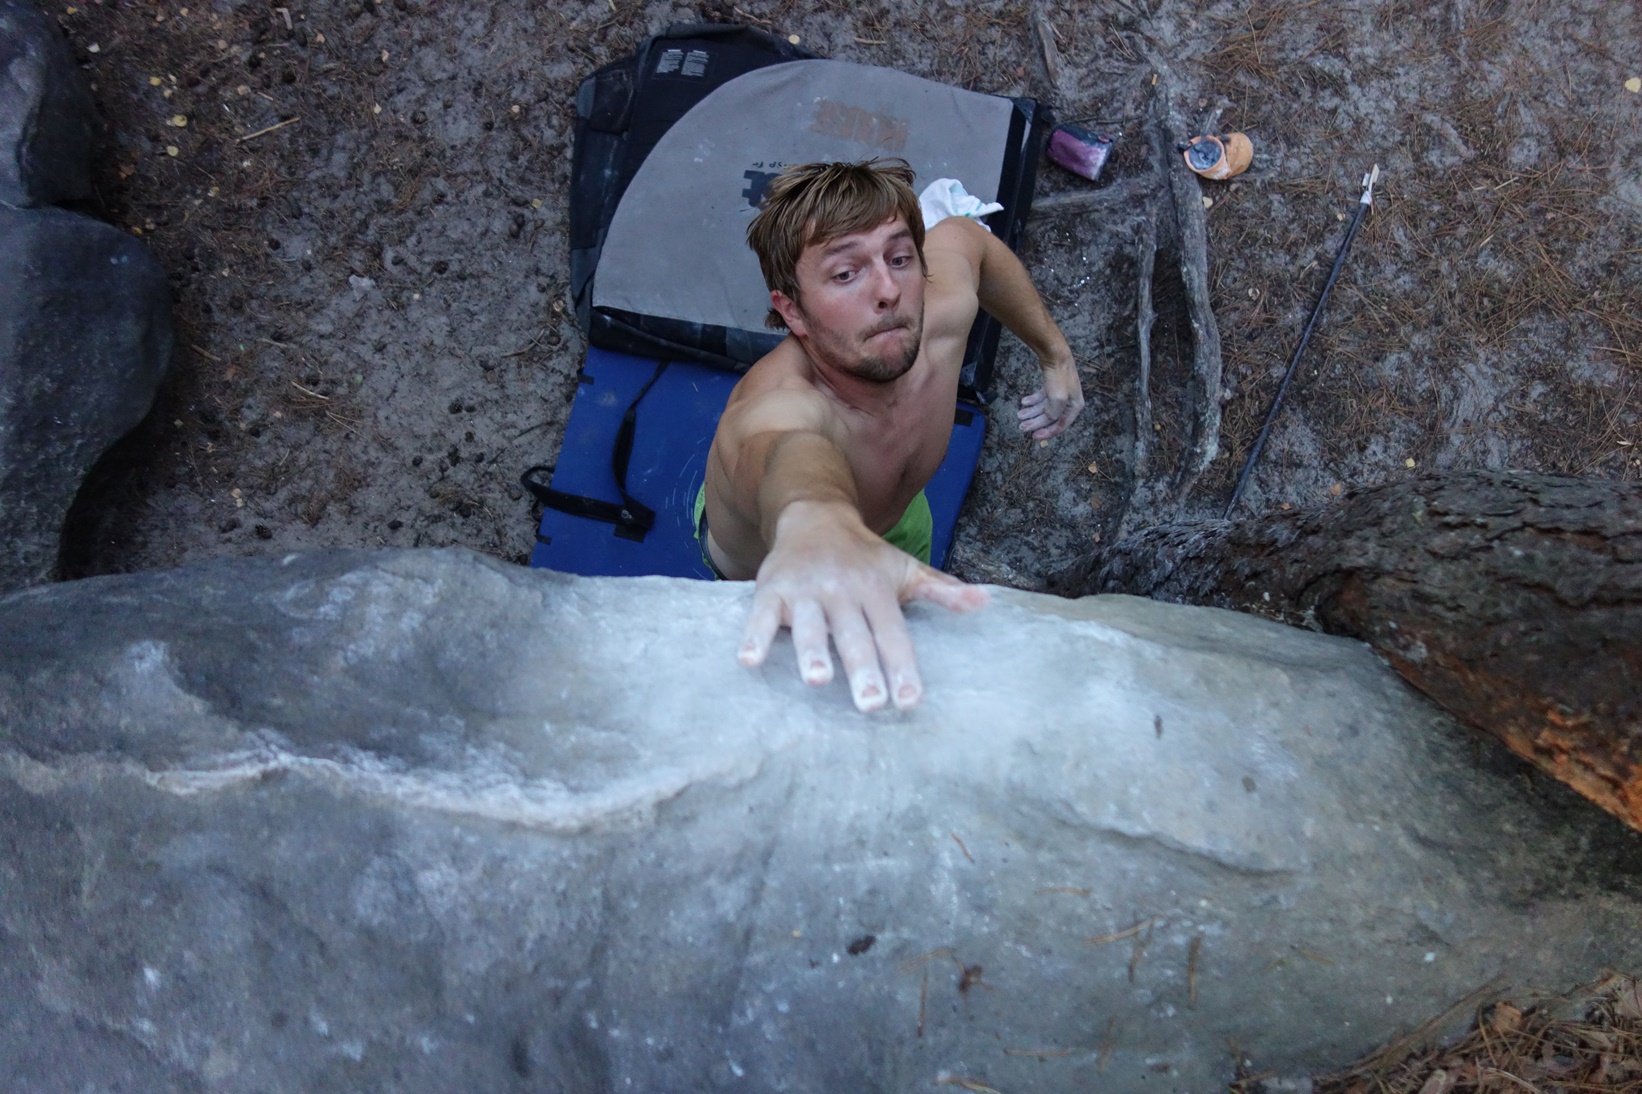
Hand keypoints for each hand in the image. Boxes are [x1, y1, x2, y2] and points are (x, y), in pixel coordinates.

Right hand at [737, 502, 988, 711]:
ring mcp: (806, 590)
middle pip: (854, 635)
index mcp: (876, 590)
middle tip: (871, 704)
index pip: (892, 633)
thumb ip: (941, 591)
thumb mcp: (903, 568)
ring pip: (810, 625)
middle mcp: (842, 590)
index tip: (910, 700)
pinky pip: (762, 615)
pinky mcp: (772, 589)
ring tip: (817, 681)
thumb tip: (985, 602)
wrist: (813, 514)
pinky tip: (749, 661)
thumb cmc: (864, 555)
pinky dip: (755, 636)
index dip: (901, 666)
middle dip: (863, 669)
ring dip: (812, 652)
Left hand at [1017, 353, 1084, 439]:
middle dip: (1035, 422)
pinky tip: (1024, 402)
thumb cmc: (1059, 377)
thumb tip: (1049, 419)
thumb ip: (1053, 414)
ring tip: (1019, 415)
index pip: (1061, 426)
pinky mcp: (1052, 385)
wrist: (1055, 354)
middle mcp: (1070, 401)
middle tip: (1022, 426)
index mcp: (1075, 406)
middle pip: (1050, 417)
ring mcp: (1061, 393)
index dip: (1047, 433)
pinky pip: (1042, 397)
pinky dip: (1033, 401)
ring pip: (1044, 407)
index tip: (1034, 436)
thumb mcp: (1057, 399)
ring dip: (1032, 412)